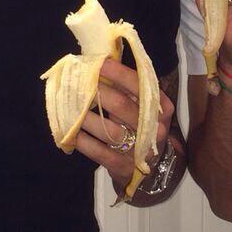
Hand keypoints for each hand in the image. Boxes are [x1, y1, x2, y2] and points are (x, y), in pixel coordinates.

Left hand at [74, 58, 173, 190]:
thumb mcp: (143, 108)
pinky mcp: (124, 166)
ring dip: (86, 117)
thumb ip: (127, 90)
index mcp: (161, 107)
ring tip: (70, 106)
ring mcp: (140, 149)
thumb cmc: (142, 128)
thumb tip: (101, 65)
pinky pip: (100, 152)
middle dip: (97, 92)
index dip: (117, 72)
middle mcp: (154, 128)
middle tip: (78, 83)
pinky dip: (84, 141)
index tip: (98, 62)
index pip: (138, 84)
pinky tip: (72, 133)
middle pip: (121, 105)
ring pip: (109, 129)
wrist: (154, 168)